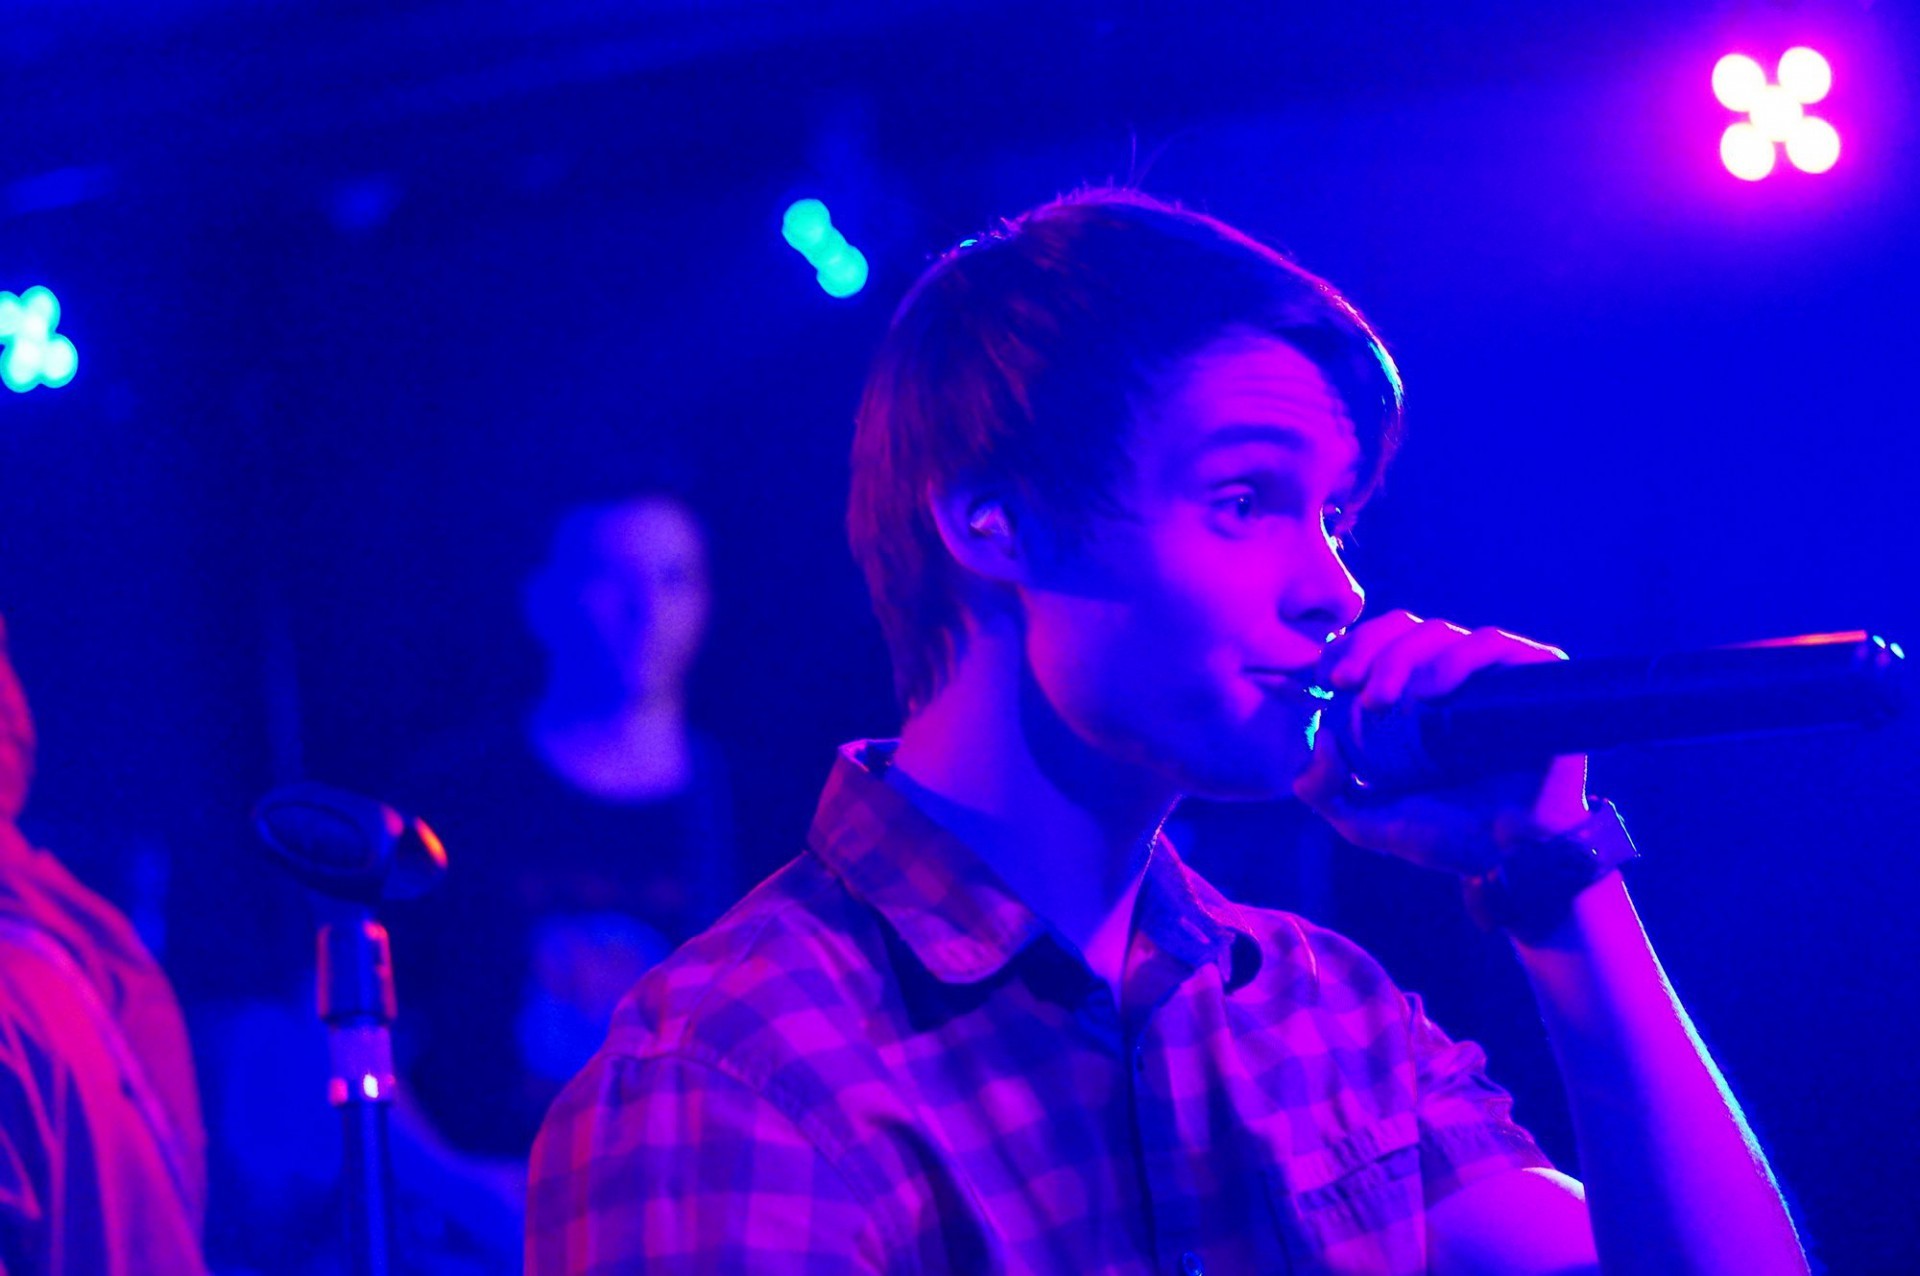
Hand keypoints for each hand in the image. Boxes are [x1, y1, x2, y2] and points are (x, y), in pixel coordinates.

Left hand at [1292, 610, 1589, 876]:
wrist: (1513, 862)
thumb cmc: (1446, 837)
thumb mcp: (1366, 820)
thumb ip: (1325, 789)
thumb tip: (1315, 739)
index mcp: (1416, 695)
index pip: (1379, 641)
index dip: (1349, 646)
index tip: (1326, 677)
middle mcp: (1454, 678)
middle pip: (1406, 629)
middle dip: (1367, 650)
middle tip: (1345, 686)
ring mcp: (1494, 678)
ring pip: (1444, 632)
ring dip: (1403, 656)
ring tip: (1383, 701)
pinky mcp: (1536, 681)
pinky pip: (1497, 645)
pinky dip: (1459, 657)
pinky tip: (1432, 691)